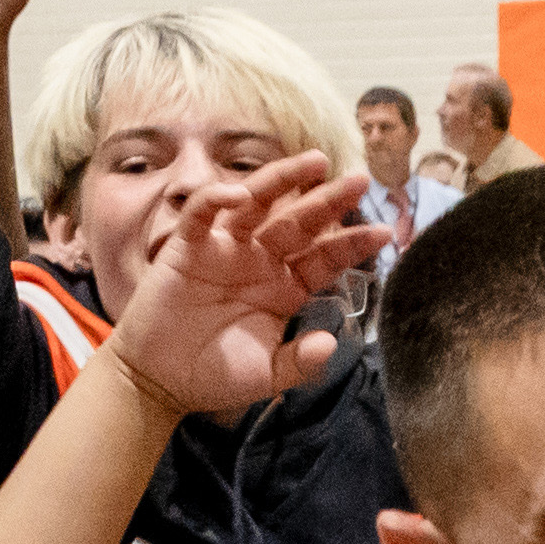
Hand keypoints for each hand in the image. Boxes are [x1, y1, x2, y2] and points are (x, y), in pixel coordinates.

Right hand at [108, 157, 375, 418]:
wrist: (159, 381)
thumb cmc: (214, 375)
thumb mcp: (267, 376)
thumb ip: (300, 362)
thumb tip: (331, 343)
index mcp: (284, 288)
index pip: (324, 258)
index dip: (352, 244)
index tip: (385, 234)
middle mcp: (259, 261)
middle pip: (299, 222)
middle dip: (330, 201)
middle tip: (361, 181)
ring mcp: (224, 250)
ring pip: (258, 204)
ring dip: (284, 180)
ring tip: (316, 162)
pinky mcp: (187, 247)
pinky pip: (204, 213)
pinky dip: (219, 198)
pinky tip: (241, 194)